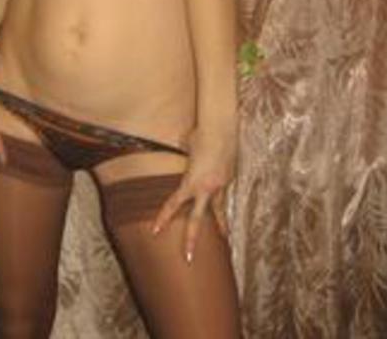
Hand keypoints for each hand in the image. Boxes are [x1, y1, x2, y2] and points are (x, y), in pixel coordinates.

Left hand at [152, 123, 236, 262]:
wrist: (221, 128)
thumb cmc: (199, 135)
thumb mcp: (184, 149)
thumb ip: (183, 158)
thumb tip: (179, 151)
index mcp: (191, 182)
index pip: (174, 204)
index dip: (163, 218)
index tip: (155, 231)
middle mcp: (207, 188)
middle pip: (198, 220)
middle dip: (192, 239)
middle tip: (189, 258)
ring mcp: (221, 185)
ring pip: (219, 209)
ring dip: (221, 225)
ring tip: (224, 239)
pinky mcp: (231, 178)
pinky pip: (225, 190)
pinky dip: (222, 191)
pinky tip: (222, 185)